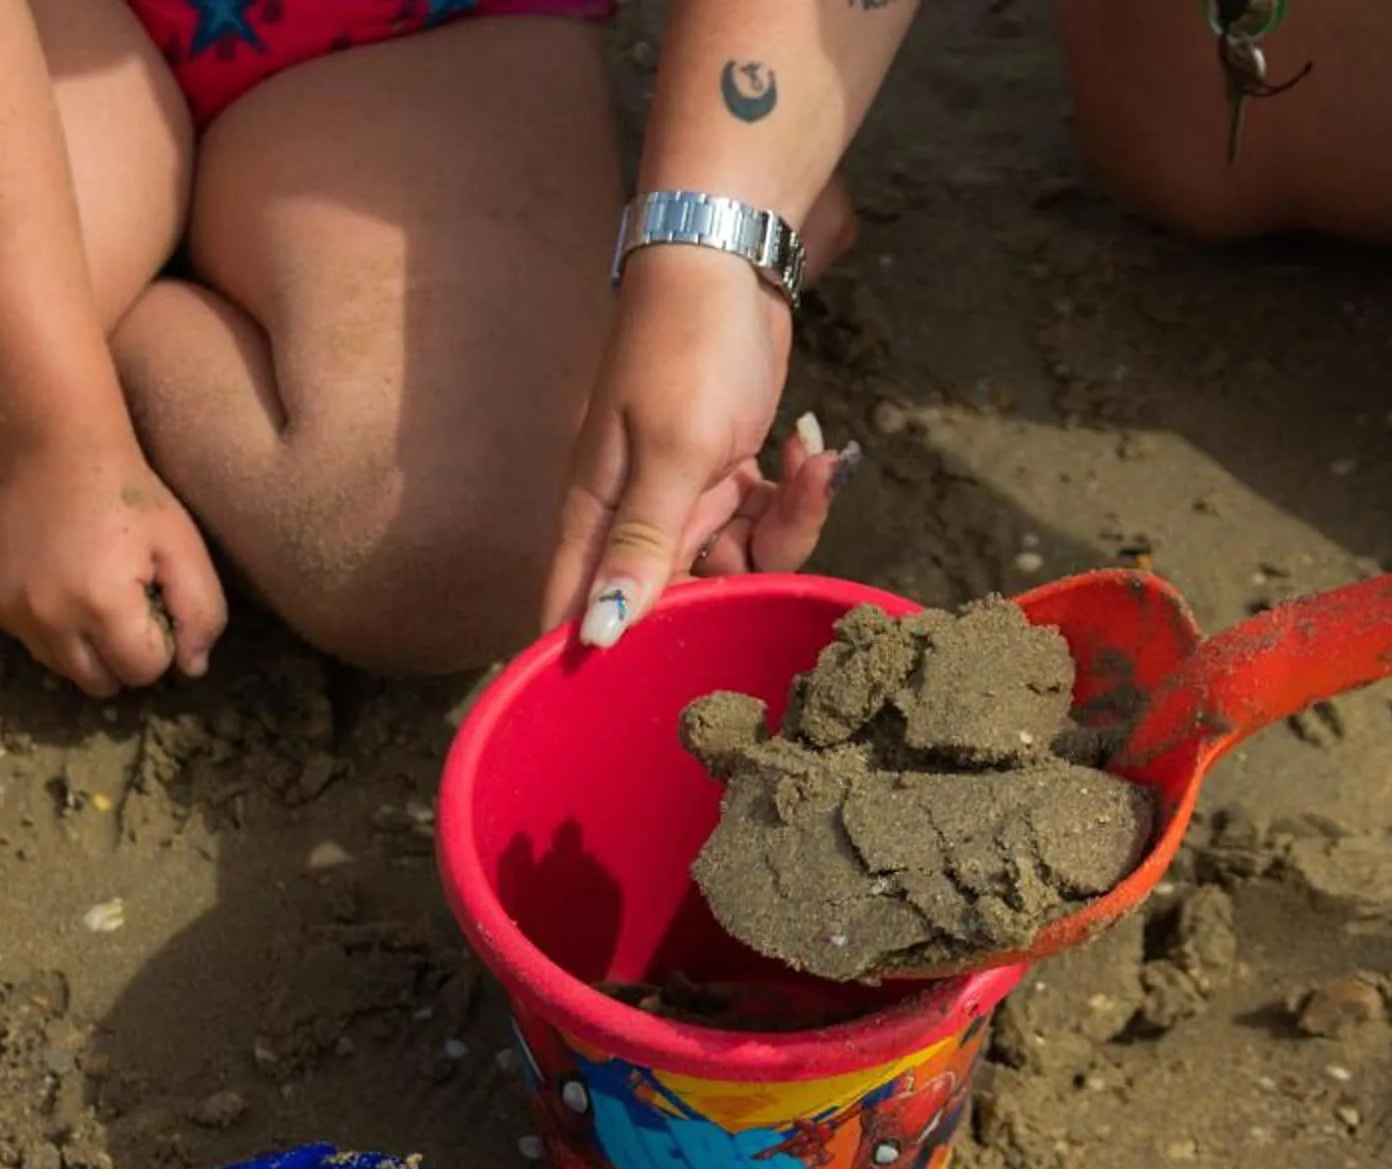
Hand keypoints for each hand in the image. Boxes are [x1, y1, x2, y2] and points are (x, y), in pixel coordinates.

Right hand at [0, 443, 224, 696]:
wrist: (54, 447)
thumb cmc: (130, 494)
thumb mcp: (184, 546)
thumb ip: (202, 614)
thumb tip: (190, 669)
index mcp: (102, 606)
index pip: (143, 672)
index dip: (161, 641)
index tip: (156, 600)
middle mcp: (48, 618)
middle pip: (101, 684)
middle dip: (123, 656)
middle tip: (129, 603)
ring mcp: (12, 612)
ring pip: (63, 669)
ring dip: (86, 646)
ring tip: (95, 592)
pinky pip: (32, 642)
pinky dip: (52, 626)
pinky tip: (62, 581)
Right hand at [546, 248, 852, 649]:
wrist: (729, 261)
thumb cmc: (684, 350)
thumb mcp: (671, 454)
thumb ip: (641, 546)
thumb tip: (597, 632)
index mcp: (599, 519)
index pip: (580, 610)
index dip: (607, 655)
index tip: (653, 684)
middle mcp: (637, 519)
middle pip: (681, 600)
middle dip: (739, 584)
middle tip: (772, 538)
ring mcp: (688, 497)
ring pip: (740, 563)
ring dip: (788, 526)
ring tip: (810, 467)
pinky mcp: (732, 475)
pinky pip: (769, 519)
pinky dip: (798, 492)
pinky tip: (811, 446)